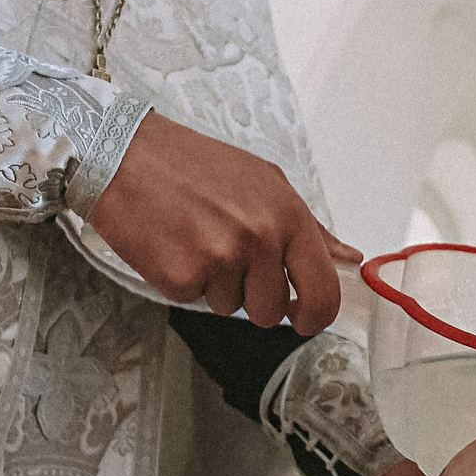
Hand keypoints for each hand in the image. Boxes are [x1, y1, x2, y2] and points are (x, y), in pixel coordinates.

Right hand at [87, 114, 358, 331]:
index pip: (322, 290)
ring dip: (214, 285)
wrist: (127, 155)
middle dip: (252, 298)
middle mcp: (258, 239)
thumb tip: (348, 258)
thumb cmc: (195, 165)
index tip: (304, 320)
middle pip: (271, 312)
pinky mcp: (180, 277)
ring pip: (230, 308)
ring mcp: (219, 260)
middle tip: (226, 257)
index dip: (316, 316)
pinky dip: (182, 280)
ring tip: (195, 239)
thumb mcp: (265, 182)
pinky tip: (172, 244)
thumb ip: (310, 227)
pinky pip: (193, 300)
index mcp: (287, 216)